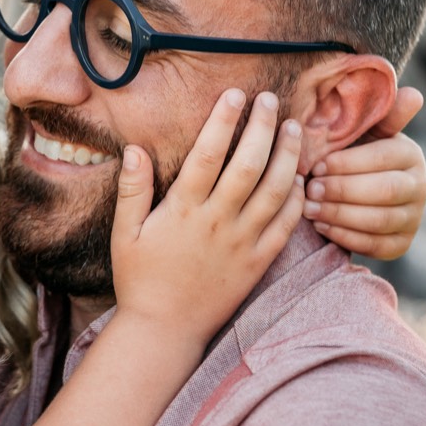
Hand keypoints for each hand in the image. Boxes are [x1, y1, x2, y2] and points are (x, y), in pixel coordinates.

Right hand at [110, 89, 303, 343]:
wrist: (165, 330)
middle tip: (272, 100)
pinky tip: (300, 177)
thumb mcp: (125, 233)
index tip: (234, 94)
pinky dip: (297, 199)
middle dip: (263, 127)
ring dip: (288, 156)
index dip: (223, 120)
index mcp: (184, 211)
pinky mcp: (258, 263)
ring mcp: (242, 243)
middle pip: (249, 165)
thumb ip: (132, 189)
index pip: (209, 154)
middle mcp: (218, 223)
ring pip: (276, 191)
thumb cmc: (140, 279)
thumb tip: (135, 148)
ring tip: (295, 129)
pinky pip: (286, 226)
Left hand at [306, 86, 425, 258]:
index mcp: (411, 154)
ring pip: (379, 220)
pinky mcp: (402, 244)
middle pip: (384, 191)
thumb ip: (379, 114)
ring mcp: (414, 218)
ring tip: (309, 208)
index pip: (384, 158)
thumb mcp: (360, 132)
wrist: (354, 192)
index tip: (317, 165)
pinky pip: (376, 246)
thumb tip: (414, 95)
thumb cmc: (350, 154)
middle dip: (343, 190)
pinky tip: (321, 226)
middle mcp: (420, 186)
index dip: (348, 163)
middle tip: (310, 189)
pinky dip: (346, 236)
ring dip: (340, 215)